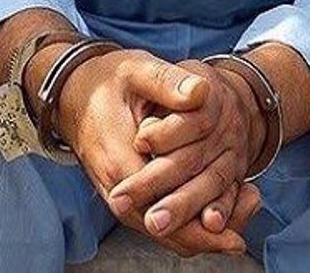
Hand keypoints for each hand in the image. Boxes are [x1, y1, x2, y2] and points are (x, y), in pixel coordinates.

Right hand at [53, 49, 256, 256]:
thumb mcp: (135, 69)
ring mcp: (118, 194)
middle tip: (237, 240)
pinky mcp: (124, 195)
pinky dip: (184, 226)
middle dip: (203, 238)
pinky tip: (212, 215)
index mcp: (119, 159)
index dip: (195, 218)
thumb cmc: (104, 80)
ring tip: (232, 232)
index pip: (158, 205)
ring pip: (160, 232)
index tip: (228, 230)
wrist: (72, 92)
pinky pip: (154, 221)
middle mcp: (116, 186)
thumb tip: (201, 92)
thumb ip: (167, 81)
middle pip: (162, 230)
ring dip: (196, 235)